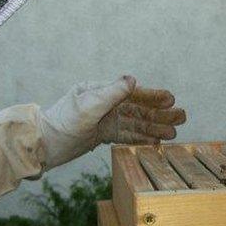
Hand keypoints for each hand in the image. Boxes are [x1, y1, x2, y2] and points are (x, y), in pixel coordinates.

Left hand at [39, 76, 185, 168]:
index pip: (131, 93)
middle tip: (182, 117)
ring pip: (134, 123)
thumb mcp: (87, 106)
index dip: (152, 96)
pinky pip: (125, 135)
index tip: (171, 99)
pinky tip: (155, 141)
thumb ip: (111, 93)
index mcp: (99, 91)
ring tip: (173, 133)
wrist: (43, 145)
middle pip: (137, 109)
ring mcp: (103, 120)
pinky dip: (140, 137)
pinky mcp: (100, 135)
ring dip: (154, 128)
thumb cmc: (61, 123)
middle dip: (159, 114)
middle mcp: (103, 104)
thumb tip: (132, 80)